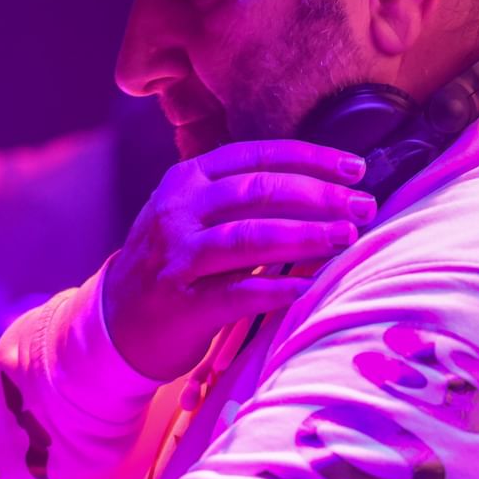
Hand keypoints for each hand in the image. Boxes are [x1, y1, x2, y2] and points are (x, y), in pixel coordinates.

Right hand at [103, 140, 373, 380]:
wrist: (115, 322)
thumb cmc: (174, 264)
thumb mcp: (195, 216)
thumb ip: (244, 199)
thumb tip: (325, 189)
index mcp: (188, 180)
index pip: (258, 156)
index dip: (311, 159)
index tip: (356, 168)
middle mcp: (179, 211)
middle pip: (259, 192)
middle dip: (319, 197)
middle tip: (363, 206)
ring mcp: (177, 257)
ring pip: (250, 237)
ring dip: (304, 236)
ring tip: (345, 238)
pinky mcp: (181, 303)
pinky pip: (238, 293)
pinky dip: (278, 290)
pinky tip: (310, 288)